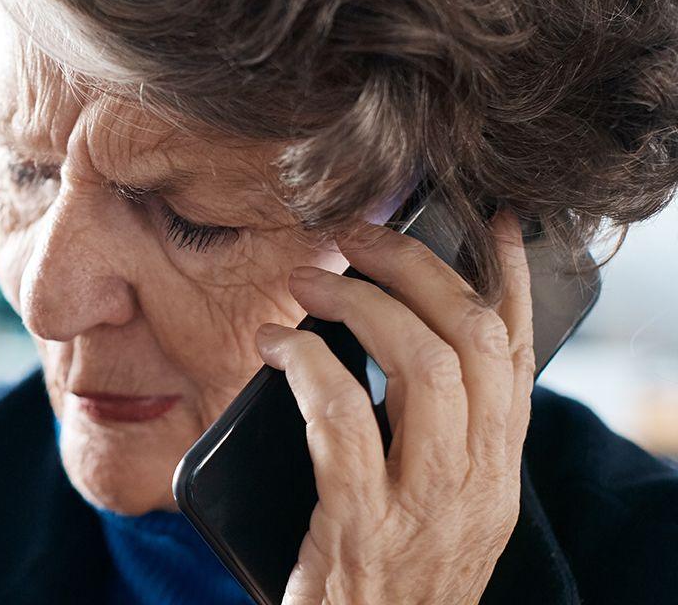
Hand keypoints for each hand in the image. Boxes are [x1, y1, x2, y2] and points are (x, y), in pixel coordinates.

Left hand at [254, 209, 533, 604]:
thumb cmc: (387, 576)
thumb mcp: (436, 507)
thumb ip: (431, 435)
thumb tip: (389, 338)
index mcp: (495, 472)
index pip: (516, 356)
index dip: (506, 281)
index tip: (484, 222)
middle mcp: (475, 483)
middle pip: (470, 340)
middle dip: (413, 269)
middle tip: (357, 237)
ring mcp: (423, 506)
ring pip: (423, 366)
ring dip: (358, 304)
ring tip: (308, 280)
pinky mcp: (361, 526)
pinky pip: (343, 418)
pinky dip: (307, 364)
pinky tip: (276, 346)